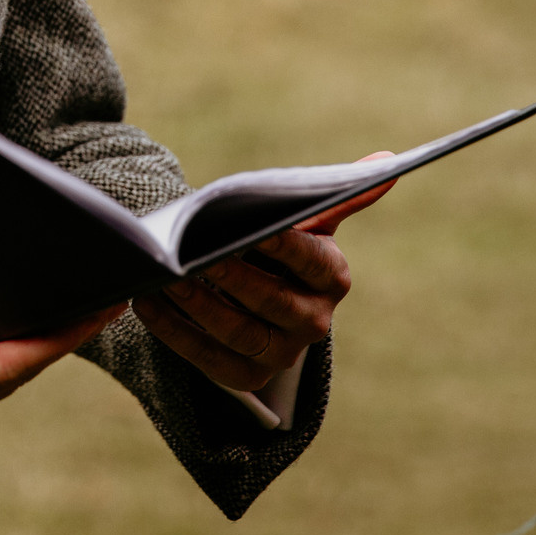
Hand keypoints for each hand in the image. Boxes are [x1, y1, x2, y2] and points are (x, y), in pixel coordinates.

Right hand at [0, 229, 123, 445]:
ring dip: (41, 349)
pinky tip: (24, 328)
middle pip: (16, 373)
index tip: (94, 313)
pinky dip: (11, 358)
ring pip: (3, 382)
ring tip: (80, 308)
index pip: (1, 363)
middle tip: (108, 299)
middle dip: (63, 339)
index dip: (54, 339)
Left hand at [131, 154, 394, 395]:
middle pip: (273, 302)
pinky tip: (147, 305)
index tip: (252, 229)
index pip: (312, 261)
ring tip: (165, 279)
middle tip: (192, 257)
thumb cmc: (280, 249)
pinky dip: (175, 333)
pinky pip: (209, 360)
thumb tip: (388, 159)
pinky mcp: (246, 375)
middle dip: (231, 278)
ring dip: (198, 307)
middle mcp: (314, 321)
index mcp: (333, 277)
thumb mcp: (307, 223)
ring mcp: (281, 353)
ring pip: (239, 334)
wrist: (261, 300)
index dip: (283, 246)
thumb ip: (338, 196)